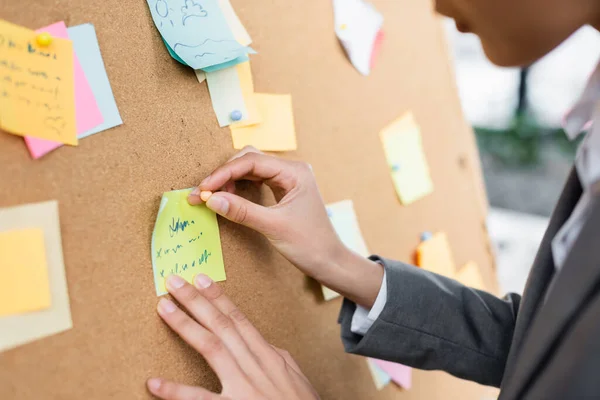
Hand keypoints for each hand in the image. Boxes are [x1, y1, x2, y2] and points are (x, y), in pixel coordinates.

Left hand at [147, 274, 319, 399]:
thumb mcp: (295, 377)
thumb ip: (277, 358)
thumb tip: (263, 343)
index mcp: (269, 356)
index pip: (239, 319)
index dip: (219, 297)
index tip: (201, 279)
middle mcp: (256, 365)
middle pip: (222, 324)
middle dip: (196, 301)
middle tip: (174, 282)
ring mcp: (244, 387)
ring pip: (212, 347)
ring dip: (185, 325)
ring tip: (164, 308)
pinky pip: (201, 399)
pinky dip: (176, 391)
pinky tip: (155, 382)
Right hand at [188, 147, 382, 307]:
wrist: (330, 261)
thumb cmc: (310, 244)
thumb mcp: (273, 227)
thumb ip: (242, 211)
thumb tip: (211, 199)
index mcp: (295, 171)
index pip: (251, 161)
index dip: (224, 173)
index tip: (204, 189)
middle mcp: (291, 170)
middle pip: (248, 160)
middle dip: (223, 175)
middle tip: (202, 193)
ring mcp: (287, 179)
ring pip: (249, 170)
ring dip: (228, 181)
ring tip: (211, 197)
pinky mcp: (282, 191)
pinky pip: (255, 181)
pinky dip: (238, 188)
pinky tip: (226, 198)